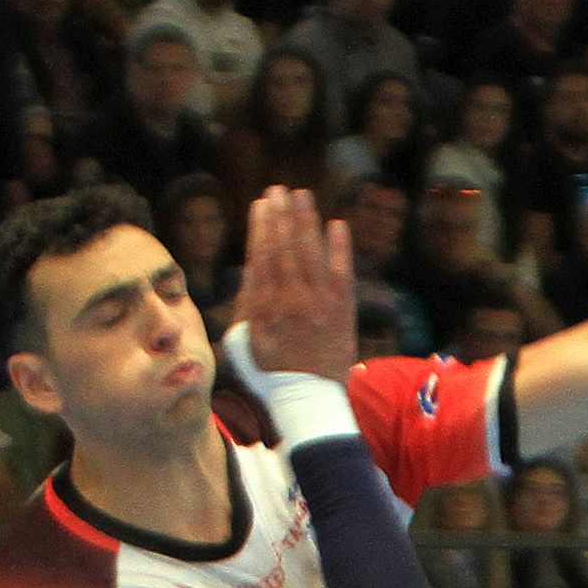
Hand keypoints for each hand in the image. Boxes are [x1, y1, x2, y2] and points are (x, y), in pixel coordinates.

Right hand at [233, 184, 356, 383]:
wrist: (309, 397)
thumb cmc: (272, 373)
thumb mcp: (245, 343)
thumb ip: (247, 307)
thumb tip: (250, 271)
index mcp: (264, 306)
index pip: (261, 255)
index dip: (261, 226)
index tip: (261, 204)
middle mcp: (290, 300)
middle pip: (284, 246)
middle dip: (280, 214)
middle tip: (279, 190)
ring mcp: (318, 302)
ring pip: (310, 252)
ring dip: (305, 220)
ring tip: (302, 196)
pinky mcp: (342, 308)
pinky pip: (342, 270)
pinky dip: (339, 247)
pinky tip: (336, 224)